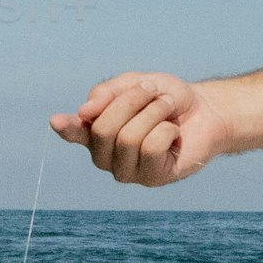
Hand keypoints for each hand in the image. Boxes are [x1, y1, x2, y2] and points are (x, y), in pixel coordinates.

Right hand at [55, 71, 234, 187]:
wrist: (206, 111)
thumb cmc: (166, 98)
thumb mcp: (137, 83)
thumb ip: (109, 93)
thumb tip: (84, 112)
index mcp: (97, 131)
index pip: (75, 132)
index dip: (66, 128)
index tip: (56, 120)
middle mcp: (106, 155)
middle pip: (104, 128)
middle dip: (131, 102)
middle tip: (153, 92)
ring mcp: (127, 170)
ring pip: (129, 138)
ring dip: (153, 113)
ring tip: (167, 108)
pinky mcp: (151, 178)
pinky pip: (151, 148)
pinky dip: (166, 130)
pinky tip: (173, 132)